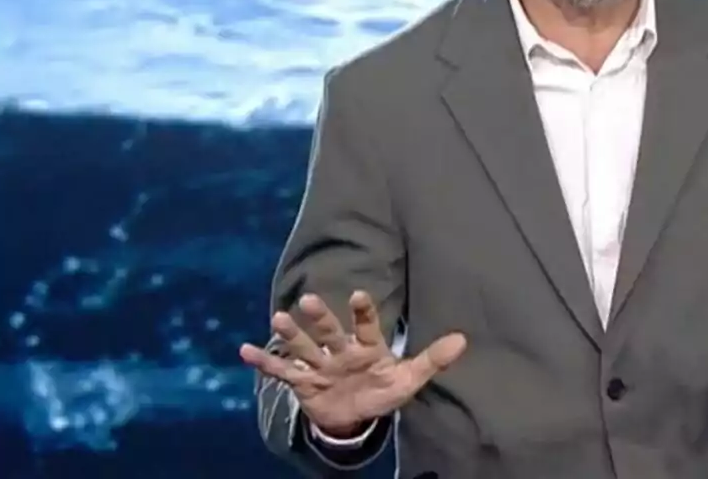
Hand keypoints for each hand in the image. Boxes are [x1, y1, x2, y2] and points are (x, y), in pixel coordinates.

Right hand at [239, 291, 466, 436]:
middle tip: (309, 300)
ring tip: (278, 318)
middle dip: (321, 318)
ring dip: (291, 334)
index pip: (366, 325)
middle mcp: (341, 350)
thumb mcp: (408, 379)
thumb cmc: (382, 389)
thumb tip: (463, 340)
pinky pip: (282, 372)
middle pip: (330, 332)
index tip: (359, 295)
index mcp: (367, 346)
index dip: (363, 311)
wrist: (354, 414)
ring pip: (304, 347)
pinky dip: (264, 363)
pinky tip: (243, 351)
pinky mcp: (303, 381)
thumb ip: (432, 360)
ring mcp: (320, 364)